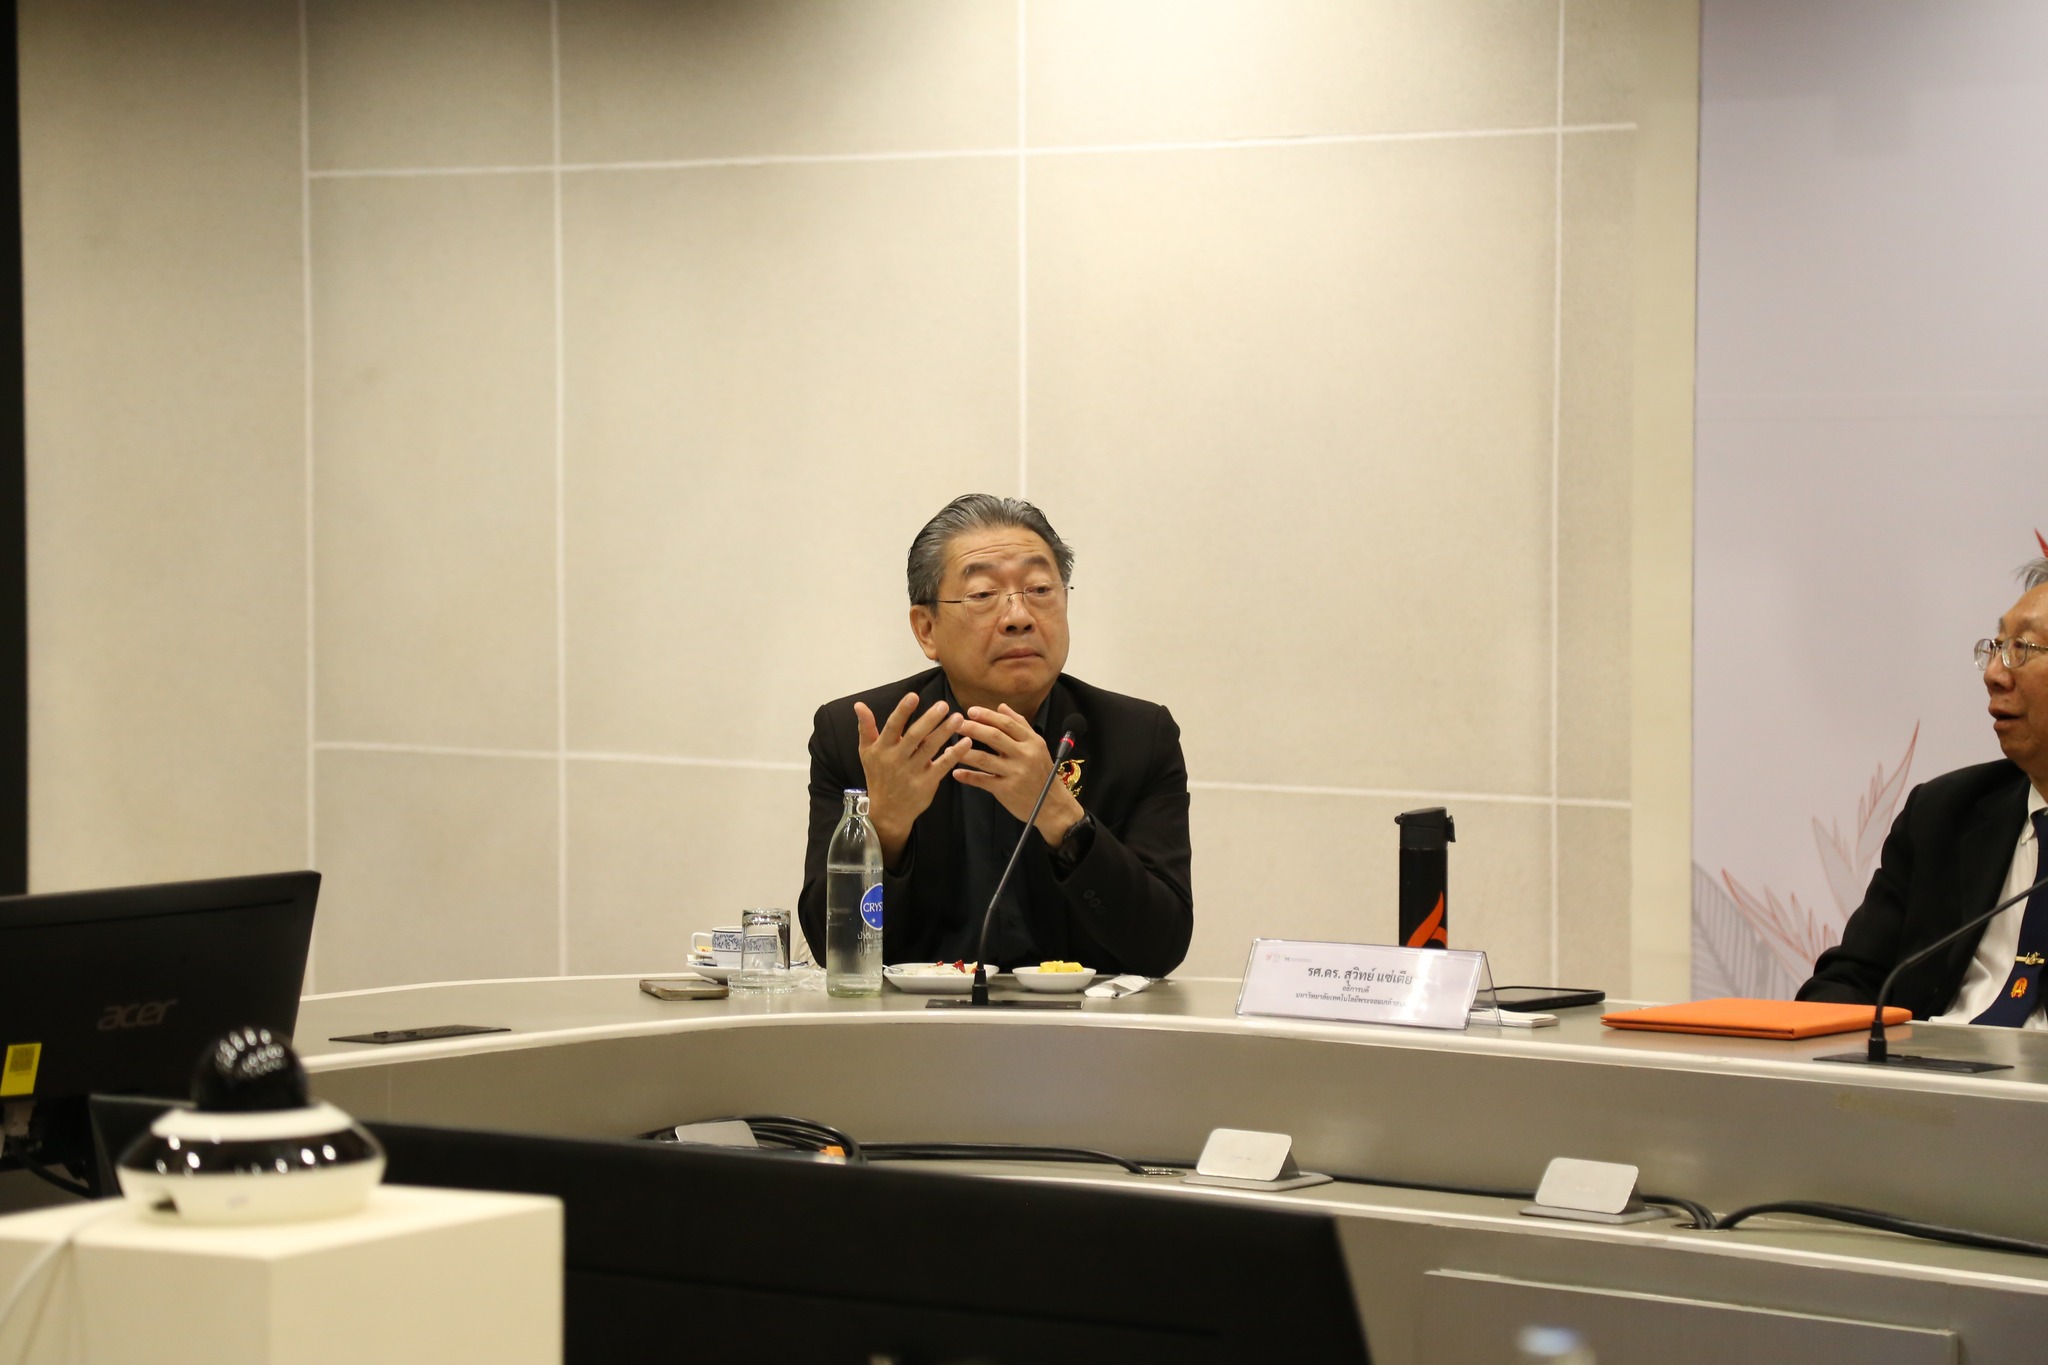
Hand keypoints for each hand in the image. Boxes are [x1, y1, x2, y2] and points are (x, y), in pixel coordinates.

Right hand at [854, 694, 970, 864]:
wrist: (886, 811)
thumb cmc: (877, 776)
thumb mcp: (867, 752)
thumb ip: (866, 727)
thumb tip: (859, 704)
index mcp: (882, 749)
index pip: (892, 726)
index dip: (903, 711)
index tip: (914, 696)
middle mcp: (896, 759)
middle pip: (915, 736)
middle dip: (930, 719)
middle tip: (944, 704)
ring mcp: (912, 772)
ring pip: (930, 748)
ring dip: (945, 732)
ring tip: (958, 718)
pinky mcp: (927, 783)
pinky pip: (943, 765)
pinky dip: (955, 753)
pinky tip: (966, 742)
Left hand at [953, 705, 1084, 846]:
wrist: (1052, 805)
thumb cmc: (1042, 773)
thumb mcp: (1037, 746)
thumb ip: (1020, 725)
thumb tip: (1002, 707)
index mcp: (1032, 742)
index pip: (1007, 724)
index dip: (987, 716)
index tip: (971, 711)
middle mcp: (1024, 755)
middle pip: (994, 737)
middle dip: (973, 728)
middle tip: (956, 724)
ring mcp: (1015, 773)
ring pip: (984, 759)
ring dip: (965, 752)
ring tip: (949, 748)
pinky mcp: (1006, 790)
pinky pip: (982, 781)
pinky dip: (968, 776)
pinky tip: (956, 772)